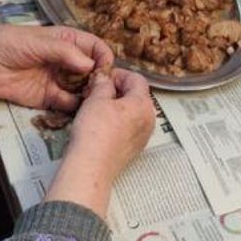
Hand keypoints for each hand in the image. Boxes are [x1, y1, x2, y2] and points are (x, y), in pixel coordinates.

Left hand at [0, 24, 114, 110]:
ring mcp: (58, 80)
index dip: (103, 57)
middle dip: (99, 79)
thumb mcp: (37, 42)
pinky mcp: (48, 99)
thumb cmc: (6, 44)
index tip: (105, 69)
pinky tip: (77, 109)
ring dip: (89, 95)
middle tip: (99, 89)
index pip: (94, 47)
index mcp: (66, 41)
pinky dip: (75, 108)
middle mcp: (66, 61)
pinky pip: (67, 104)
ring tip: (90, 101)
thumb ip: (64, 52)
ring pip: (83, 89)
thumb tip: (90, 65)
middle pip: (93, 71)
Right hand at [45, 69, 155, 214]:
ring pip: (133, 113)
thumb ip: (103, 84)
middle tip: (97, 91)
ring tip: (96, 107)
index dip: (118, 75)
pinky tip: (100, 124)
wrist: (91, 165)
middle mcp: (148, 120)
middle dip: (117, 91)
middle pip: (137, 96)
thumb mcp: (96, 99)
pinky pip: (129, 128)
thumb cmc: (94, 133)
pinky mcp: (134, 148)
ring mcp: (143, 136)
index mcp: (143, 104)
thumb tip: (104, 80)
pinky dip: (118, 122)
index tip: (104, 77)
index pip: (136, 79)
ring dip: (117, 106)